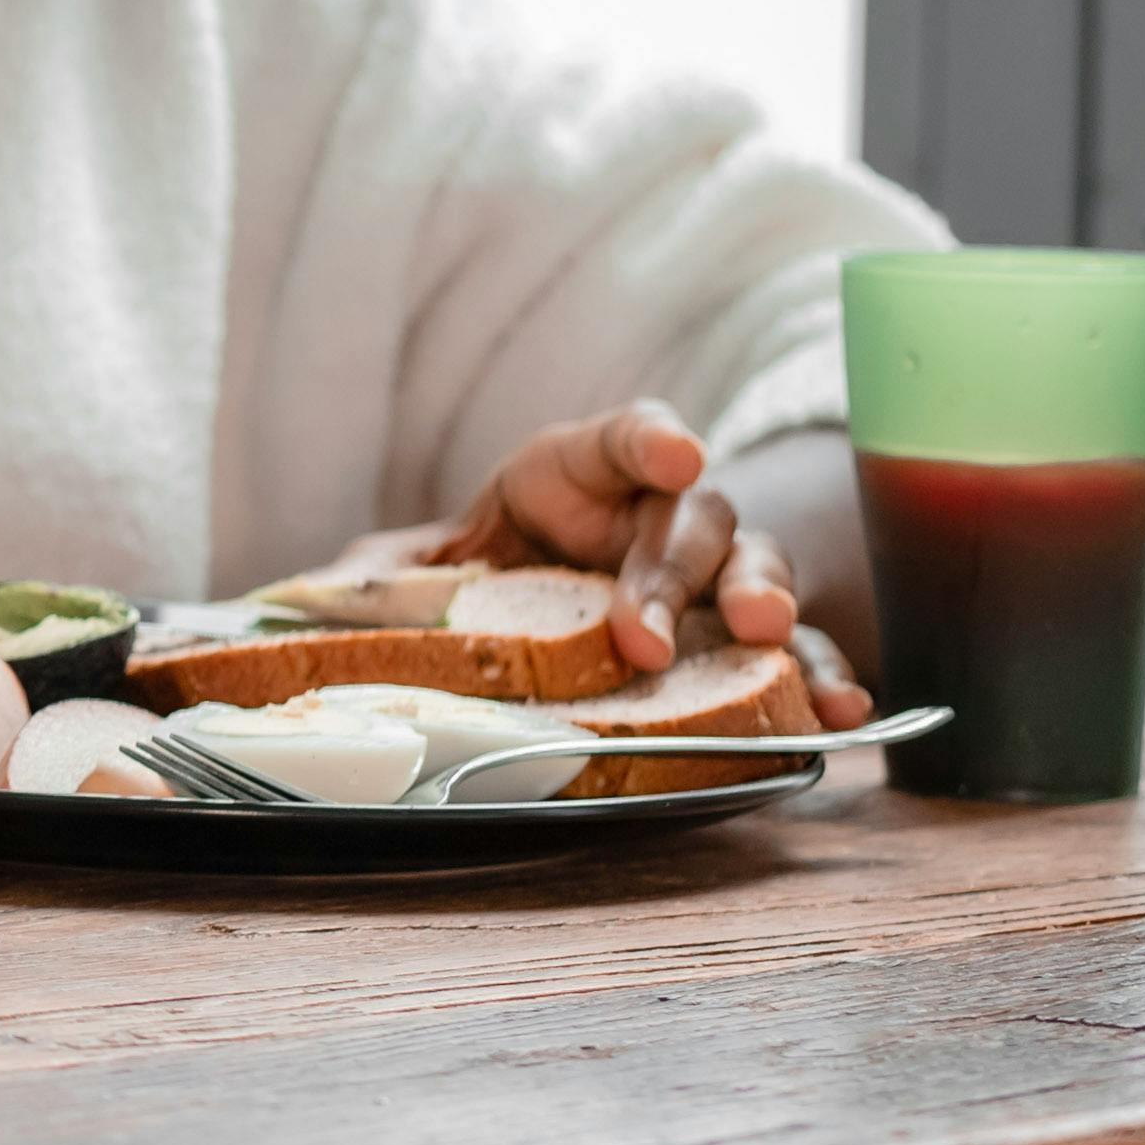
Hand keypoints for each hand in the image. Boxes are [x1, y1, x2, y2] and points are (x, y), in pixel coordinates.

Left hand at [411, 402, 862, 720]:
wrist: (538, 617)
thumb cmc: (490, 572)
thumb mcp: (424, 568)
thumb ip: (382, 575)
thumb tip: (309, 599)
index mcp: (578, 474)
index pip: (619, 438)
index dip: (646, 438)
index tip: (671, 449)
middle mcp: (656, 511)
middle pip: (687, 517)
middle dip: (673, 567)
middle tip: (648, 627)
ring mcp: (711, 571)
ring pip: (755, 567)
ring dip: (764, 601)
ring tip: (766, 638)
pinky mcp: (743, 636)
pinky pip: (798, 647)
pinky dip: (820, 670)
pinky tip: (836, 707)